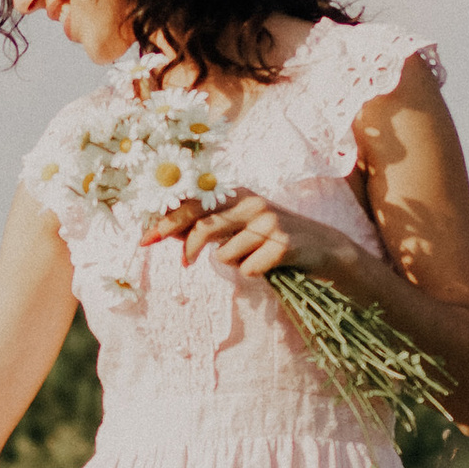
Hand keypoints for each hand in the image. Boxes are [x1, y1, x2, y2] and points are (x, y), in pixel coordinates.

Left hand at [138, 185, 367, 284]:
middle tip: (185, 265)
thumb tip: (165, 229)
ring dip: (234, 263)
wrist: (324, 249)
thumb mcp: (240, 226)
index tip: (145, 239)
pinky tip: (270, 266)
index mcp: (237, 194)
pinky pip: (248, 269)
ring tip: (254, 258)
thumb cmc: (273, 239)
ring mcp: (268, 223)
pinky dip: (254, 273)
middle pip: (203, 227)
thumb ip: (207, 225)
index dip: (166, 221)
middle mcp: (251, 202)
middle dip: (188, 249)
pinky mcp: (283, 244)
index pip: (193, 203)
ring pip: (225, 255)